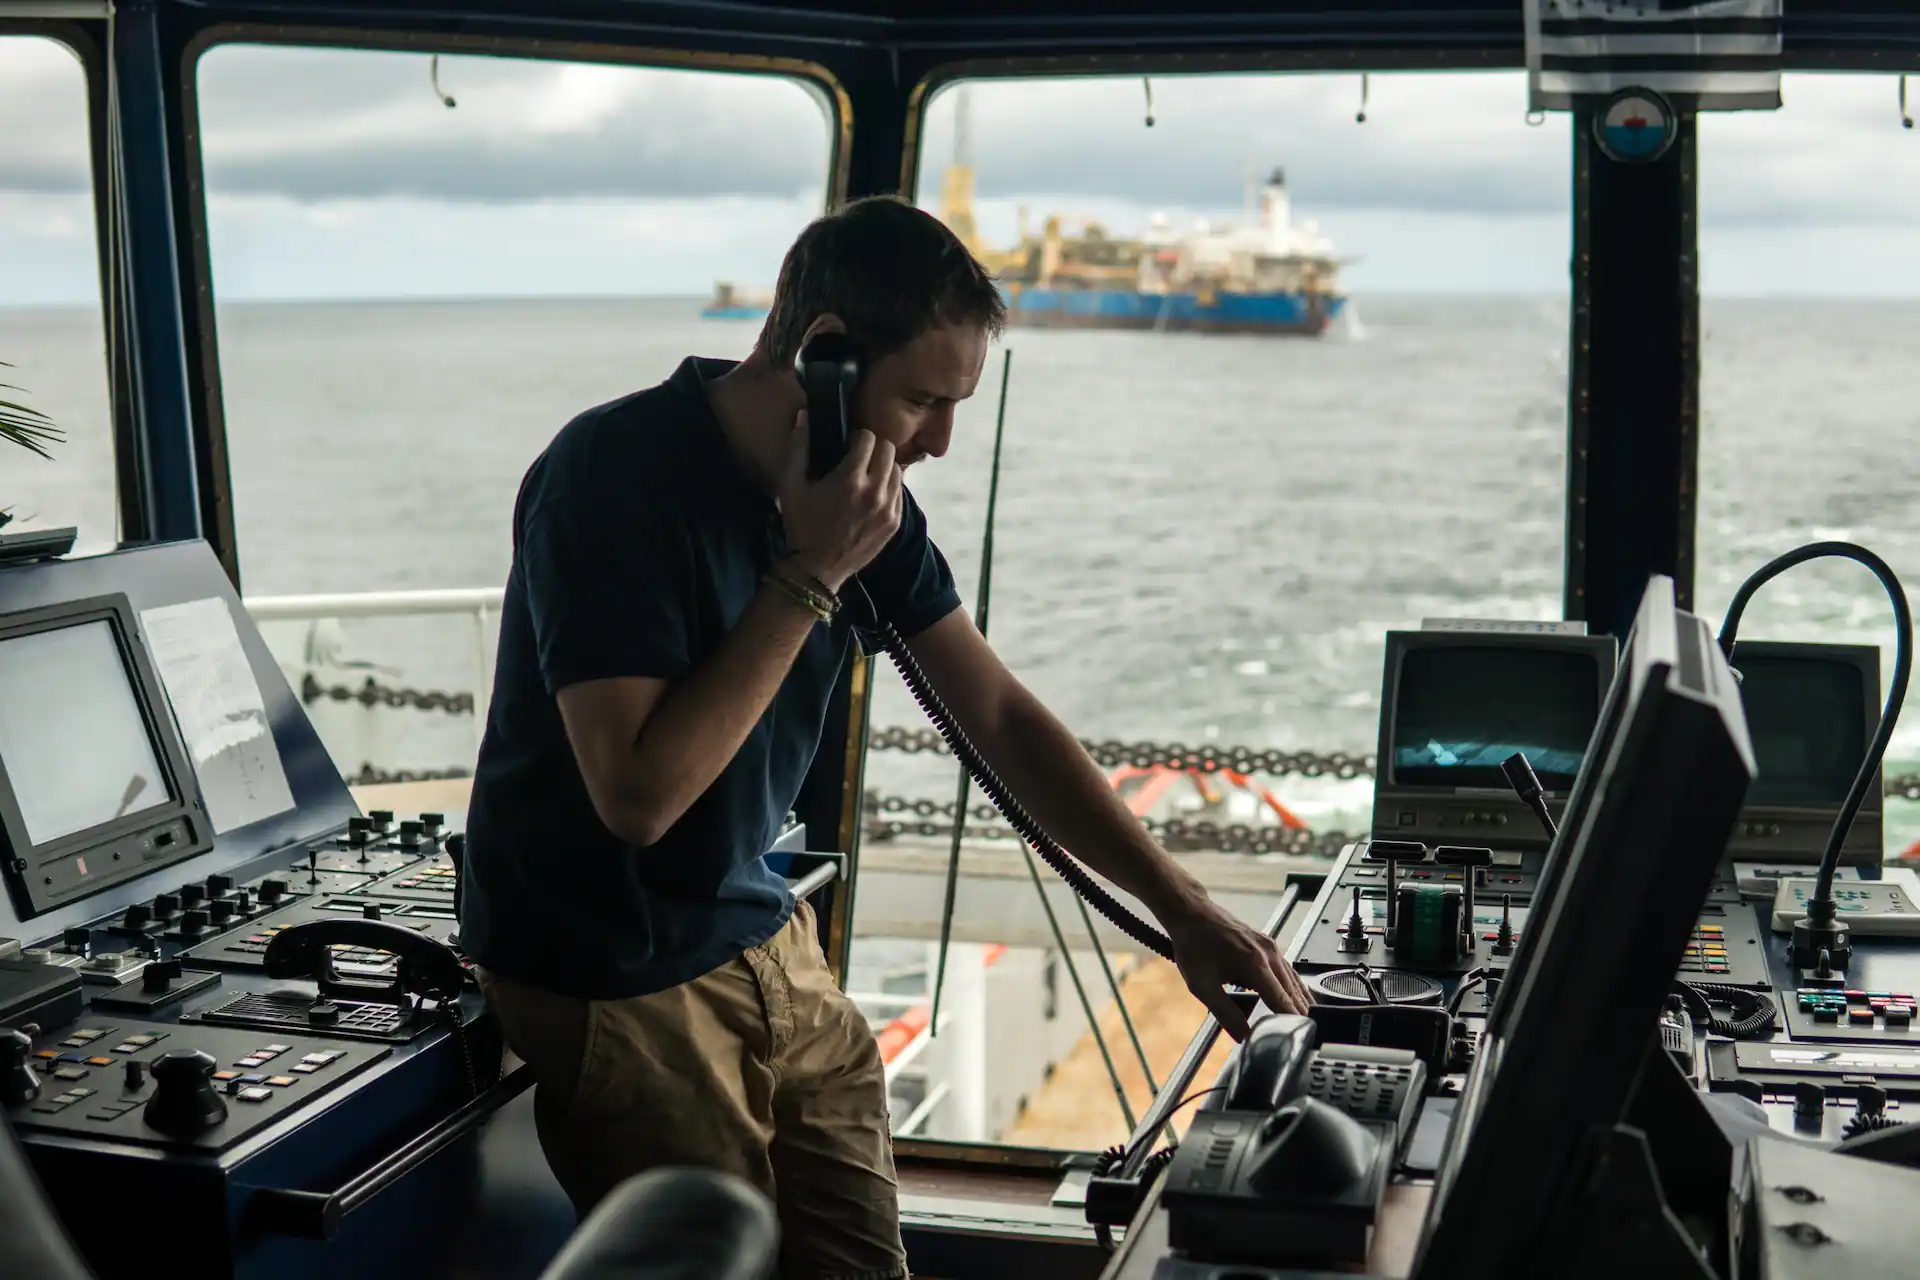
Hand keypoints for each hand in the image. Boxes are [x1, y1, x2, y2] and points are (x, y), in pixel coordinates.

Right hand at [778, 410, 903, 592]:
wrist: (816, 569)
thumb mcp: (792, 485)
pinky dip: (889, 487)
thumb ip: (799, 448)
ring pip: (898, 470)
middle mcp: (875, 492)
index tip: (847, 445)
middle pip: (888, 449)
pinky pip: (900, 492)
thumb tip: (804, 415)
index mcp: (850, 479)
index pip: (868, 438)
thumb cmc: (801, 525)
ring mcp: (888, 509)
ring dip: (884, 467)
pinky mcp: (894, 523)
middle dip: (873, 448)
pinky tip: (872, 495)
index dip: (856, 436)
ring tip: (867, 475)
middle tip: (859, 457)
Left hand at [1161, 891, 1310, 1040]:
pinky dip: (1293, 986)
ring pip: (1294, 980)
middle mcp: (1269, 953)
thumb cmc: (1194, 945)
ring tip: (1303, 1023)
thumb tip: (1242, 1036)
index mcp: (1255, 964)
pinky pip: (1287, 969)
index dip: (1292, 1022)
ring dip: (1299, 1001)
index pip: (1282, 1001)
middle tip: (1304, 1037)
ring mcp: (1271, 946)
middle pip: (1294, 992)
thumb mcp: (1202, 985)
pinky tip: (1293, 997)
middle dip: (1300, 1015)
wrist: (1192, 913)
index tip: (1299, 1039)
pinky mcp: (1268, 943)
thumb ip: (1225, 1013)